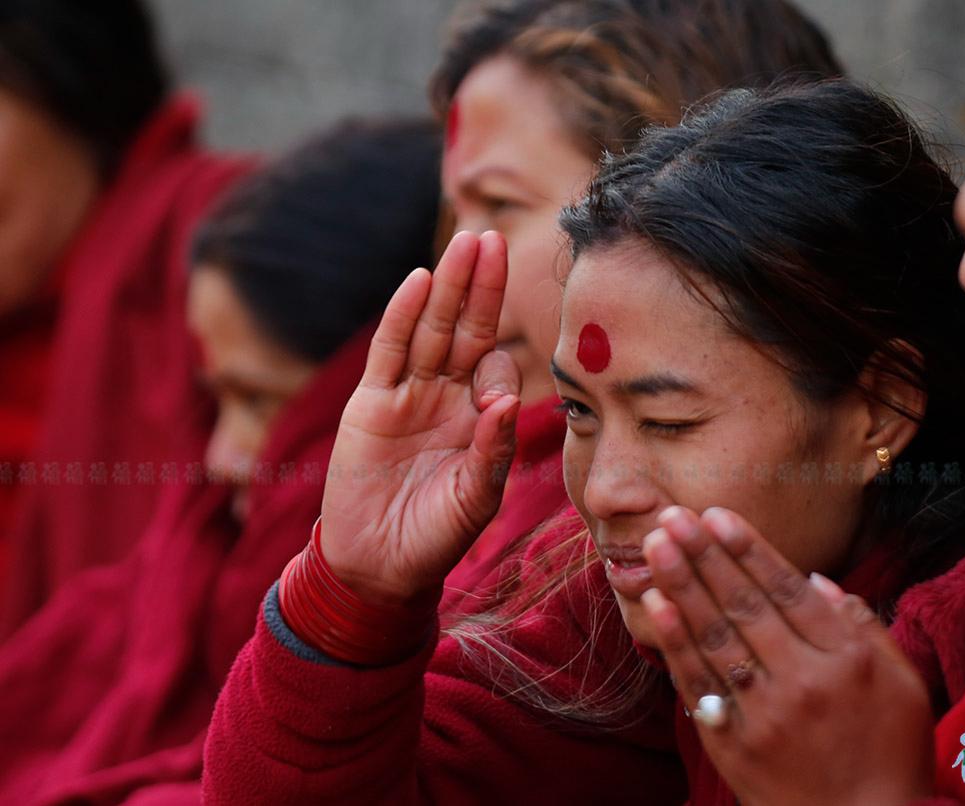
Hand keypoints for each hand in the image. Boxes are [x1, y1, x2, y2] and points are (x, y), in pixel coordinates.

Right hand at [319, 231, 521, 603]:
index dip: (499, 366)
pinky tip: (420, 281)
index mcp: (478, 418)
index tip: (496, 386)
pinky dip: (403, 316)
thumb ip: (494, 449)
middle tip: (492, 239)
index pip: (495, 369)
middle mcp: (446, 398)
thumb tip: (509, 401)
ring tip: (466, 243)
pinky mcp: (370, 404)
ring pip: (431, 329)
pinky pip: (389, 351)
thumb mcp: (476, 496)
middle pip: (465, 330)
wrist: (376, 566)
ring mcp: (407, 396)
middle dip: (480, 287)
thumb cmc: (435, 536)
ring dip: (448, 287)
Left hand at [640, 506, 932, 805]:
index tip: (718, 515)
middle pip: (745, 605)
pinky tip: (655, 604)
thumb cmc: (891, 755)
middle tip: (672, 514)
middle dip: (705, 554)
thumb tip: (820, 582)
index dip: (749, 550)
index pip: (788, 591)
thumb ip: (866, 628)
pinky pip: (697, 684)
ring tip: (655, 544)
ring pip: (715, 636)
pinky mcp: (732, 743)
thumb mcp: (905, 687)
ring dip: (680, 585)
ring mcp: (763, 714)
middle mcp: (802, 681)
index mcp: (846, 661)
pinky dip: (674, 641)